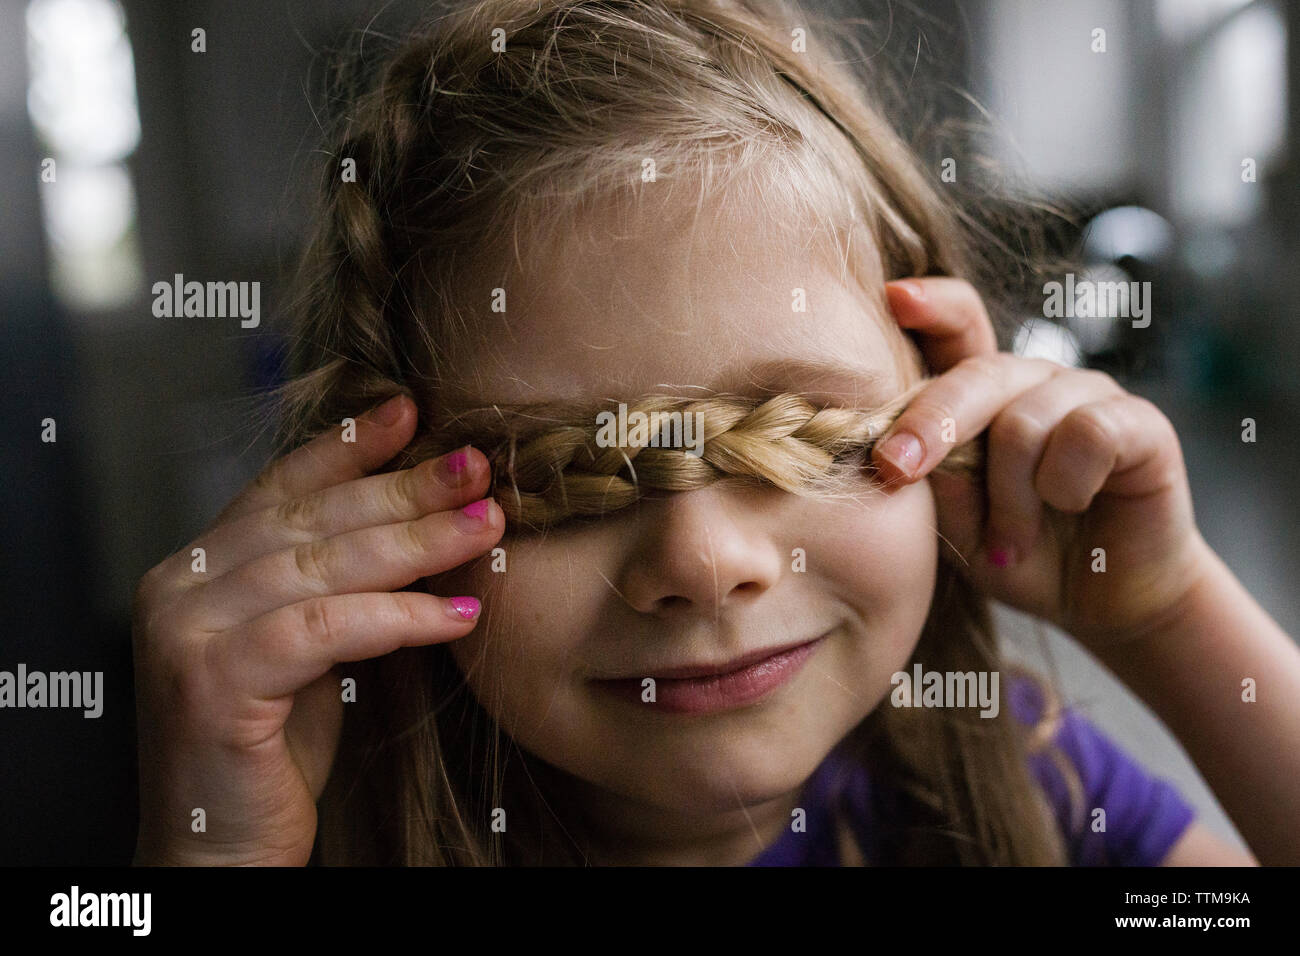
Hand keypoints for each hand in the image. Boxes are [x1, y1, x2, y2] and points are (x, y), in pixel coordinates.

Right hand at [130, 394, 502, 864]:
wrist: (220, 848)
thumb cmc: (272, 751)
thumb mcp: (311, 647)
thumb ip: (337, 585)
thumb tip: (426, 521)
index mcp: (201, 567)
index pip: (283, 488)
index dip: (348, 448)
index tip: (412, 412)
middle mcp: (182, 585)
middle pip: (313, 519)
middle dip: (405, 489)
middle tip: (478, 467)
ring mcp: (186, 629)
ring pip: (321, 565)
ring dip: (417, 542)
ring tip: (488, 527)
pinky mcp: (210, 680)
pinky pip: (322, 629)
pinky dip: (397, 616)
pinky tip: (457, 613)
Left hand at [872, 278, 1214, 651]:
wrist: (1101, 604)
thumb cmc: (1018, 554)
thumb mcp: (959, 524)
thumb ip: (936, 479)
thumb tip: (900, 444)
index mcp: (984, 394)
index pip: (959, 325)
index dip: (932, 305)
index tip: (894, 298)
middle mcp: (1035, 382)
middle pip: (979, 372)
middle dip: (930, 421)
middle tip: (895, 468)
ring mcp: (1089, 395)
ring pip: (1023, 420)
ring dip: (1009, 496)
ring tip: (1009, 540)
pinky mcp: (1141, 423)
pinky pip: (1087, 433)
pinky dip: (1065, 485)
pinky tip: (1071, 508)